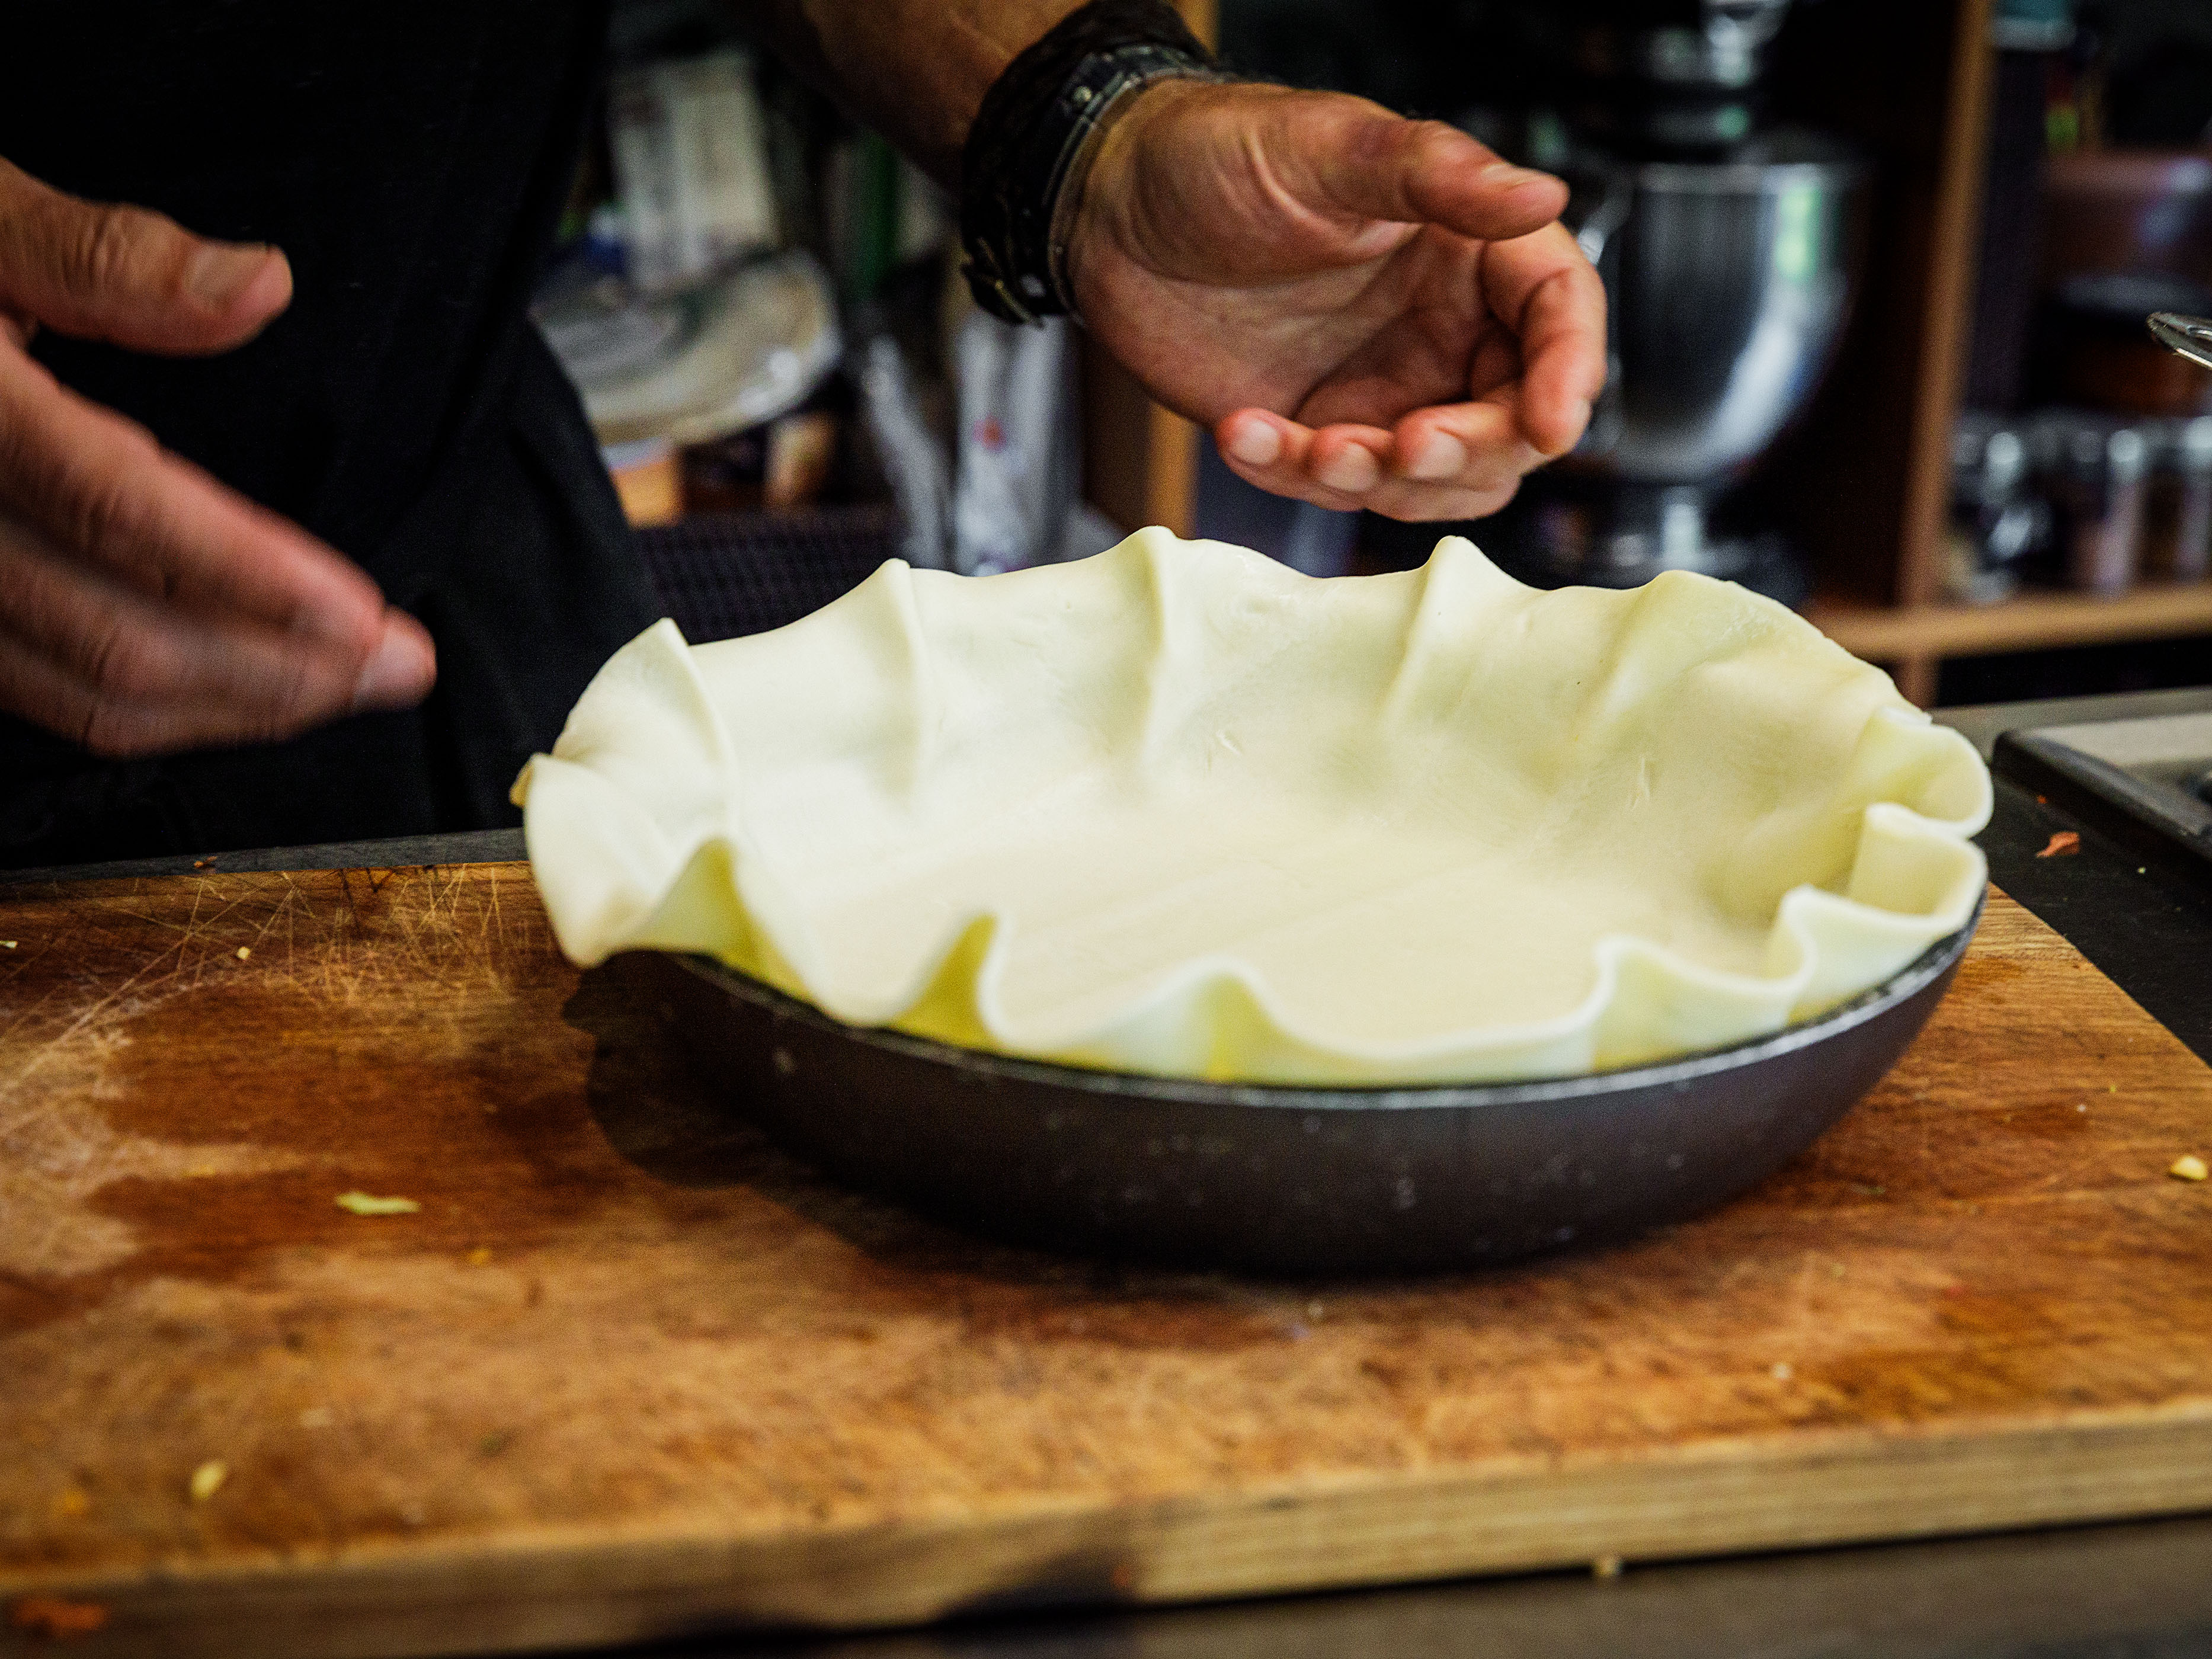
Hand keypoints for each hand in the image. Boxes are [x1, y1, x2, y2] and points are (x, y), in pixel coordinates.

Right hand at [0, 159, 433, 758]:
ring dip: (233, 710)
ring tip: (350, 689)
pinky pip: (46, 700)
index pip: (114, 512)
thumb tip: (257, 285)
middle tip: (400, 666)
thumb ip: (103, 256)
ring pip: (86, 695)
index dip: (244, 576)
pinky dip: (160, 714)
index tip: (357, 614)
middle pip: (114, 636)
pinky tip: (242, 695)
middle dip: (276, 672)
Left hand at [1068, 81, 1606, 521]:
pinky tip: (1242, 432)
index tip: (1549, 423)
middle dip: (1467, 450)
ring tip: (1313, 447)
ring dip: (1383, 481)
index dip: (1570, 376)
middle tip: (1403, 444)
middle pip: (1511, 425)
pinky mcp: (1316, 433)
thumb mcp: (1333, 148)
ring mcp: (1382, 389)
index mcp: (1470, 252)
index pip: (1559, 319)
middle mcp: (1442, 329)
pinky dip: (1291, 477)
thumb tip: (1545, 198)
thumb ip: (1440, 177)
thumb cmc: (1221, 153)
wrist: (1108, 207)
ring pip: (1434, 479)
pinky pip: (1333, 489)